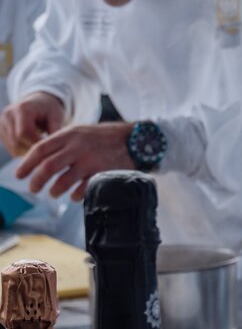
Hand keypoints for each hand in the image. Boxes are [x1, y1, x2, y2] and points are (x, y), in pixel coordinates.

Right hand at [0, 92, 66, 157]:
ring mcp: (2, 123)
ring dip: (28, 151)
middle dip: (33, 149)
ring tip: (41, 145)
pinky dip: (23, 150)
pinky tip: (33, 143)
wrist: (39, 102)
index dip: (36, 143)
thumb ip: (55, 131)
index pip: (24, 133)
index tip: (49, 147)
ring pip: (13, 147)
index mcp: (22, 109)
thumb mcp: (57, 116)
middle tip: (47, 149)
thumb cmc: (50, 109)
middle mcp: (8, 115)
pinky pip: (11, 148)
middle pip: (17, 142)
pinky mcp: (1, 130)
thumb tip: (54, 147)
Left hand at [16, 121, 133, 200]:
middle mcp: (78, 146)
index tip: (19, 175)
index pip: (40, 149)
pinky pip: (81, 190)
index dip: (26, 164)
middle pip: (48, 167)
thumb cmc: (105, 137)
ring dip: (54, 190)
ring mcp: (90, 160)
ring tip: (53, 193)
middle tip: (33, 188)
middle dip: (37, 181)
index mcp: (70, 134)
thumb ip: (62, 142)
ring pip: (63, 181)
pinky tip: (73, 195)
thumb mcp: (81, 131)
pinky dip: (74, 196)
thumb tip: (39, 158)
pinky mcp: (102, 173)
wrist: (135, 139)